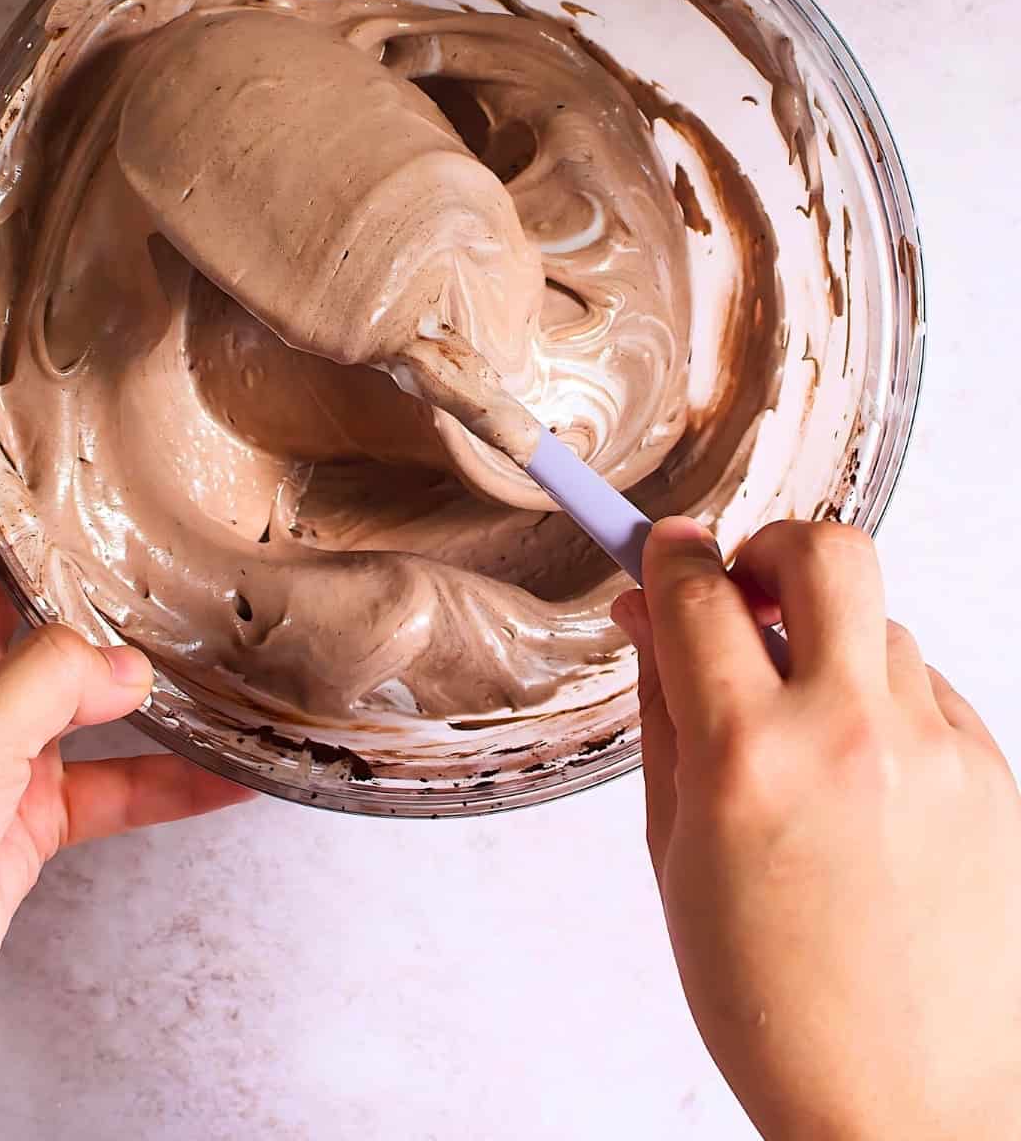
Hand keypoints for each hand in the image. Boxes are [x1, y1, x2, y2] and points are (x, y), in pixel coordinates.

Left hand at [0, 357, 249, 1129]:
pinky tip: (234, 775)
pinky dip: (176, 779)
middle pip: (20, 580)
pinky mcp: (34, 801)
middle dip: (73, 539)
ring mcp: (0, 734)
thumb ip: (48, 686)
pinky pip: (122, 776)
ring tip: (215, 628)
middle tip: (132, 481)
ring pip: (86, 678)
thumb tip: (130, 663)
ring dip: (145, 670)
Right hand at [615, 517, 1020, 1140]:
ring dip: (832, 645)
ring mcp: (935, 750)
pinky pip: (928, 688)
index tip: (666, 549)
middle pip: (825, 550)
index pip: (699, 591)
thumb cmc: (771, 999)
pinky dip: (886, 704)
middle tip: (748, 590)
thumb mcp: (675, 852)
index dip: (672, 555)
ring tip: (808, 729)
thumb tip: (648, 613)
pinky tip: (863, 781)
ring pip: (880, 624)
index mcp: (746, 759)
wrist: (907, 1105)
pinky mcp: (993, 772)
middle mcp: (848, 733)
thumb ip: (661, 713)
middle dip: (772, 548)